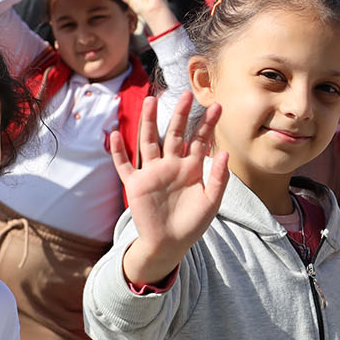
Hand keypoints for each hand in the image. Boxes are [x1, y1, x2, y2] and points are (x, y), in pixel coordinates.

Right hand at [110, 95, 229, 285]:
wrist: (170, 244)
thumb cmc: (193, 224)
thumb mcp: (211, 202)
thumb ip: (219, 178)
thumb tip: (225, 153)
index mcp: (191, 168)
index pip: (199, 140)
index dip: (207, 124)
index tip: (217, 106)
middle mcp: (171, 165)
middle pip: (174, 134)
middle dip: (180, 115)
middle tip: (187, 95)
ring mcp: (152, 173)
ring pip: (149, 141)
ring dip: (148, 122)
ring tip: (151, 101)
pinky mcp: (135, 184)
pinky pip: (124, 165)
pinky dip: (118, 151)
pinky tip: (114, 134)